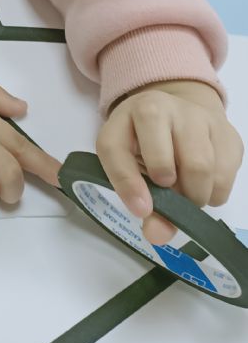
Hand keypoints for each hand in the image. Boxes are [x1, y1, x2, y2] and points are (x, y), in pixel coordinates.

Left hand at [97, 80, 243, 243]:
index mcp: (124, 115)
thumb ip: (139, 199)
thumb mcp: (130, 161)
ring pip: (201, 169)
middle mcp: (161, 107)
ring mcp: (198, 118)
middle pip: (164, 163)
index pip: (115, 148)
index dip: (125, 183)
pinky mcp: (228, 135)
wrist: (182, 112)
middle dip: (168, 191)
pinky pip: (225, 177)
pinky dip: (214, 194)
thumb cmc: (148, 142)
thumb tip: (157, 235)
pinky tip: (204, 183)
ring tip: (186, 191)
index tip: (140, 209)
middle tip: (170, 195)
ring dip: (194, 196)